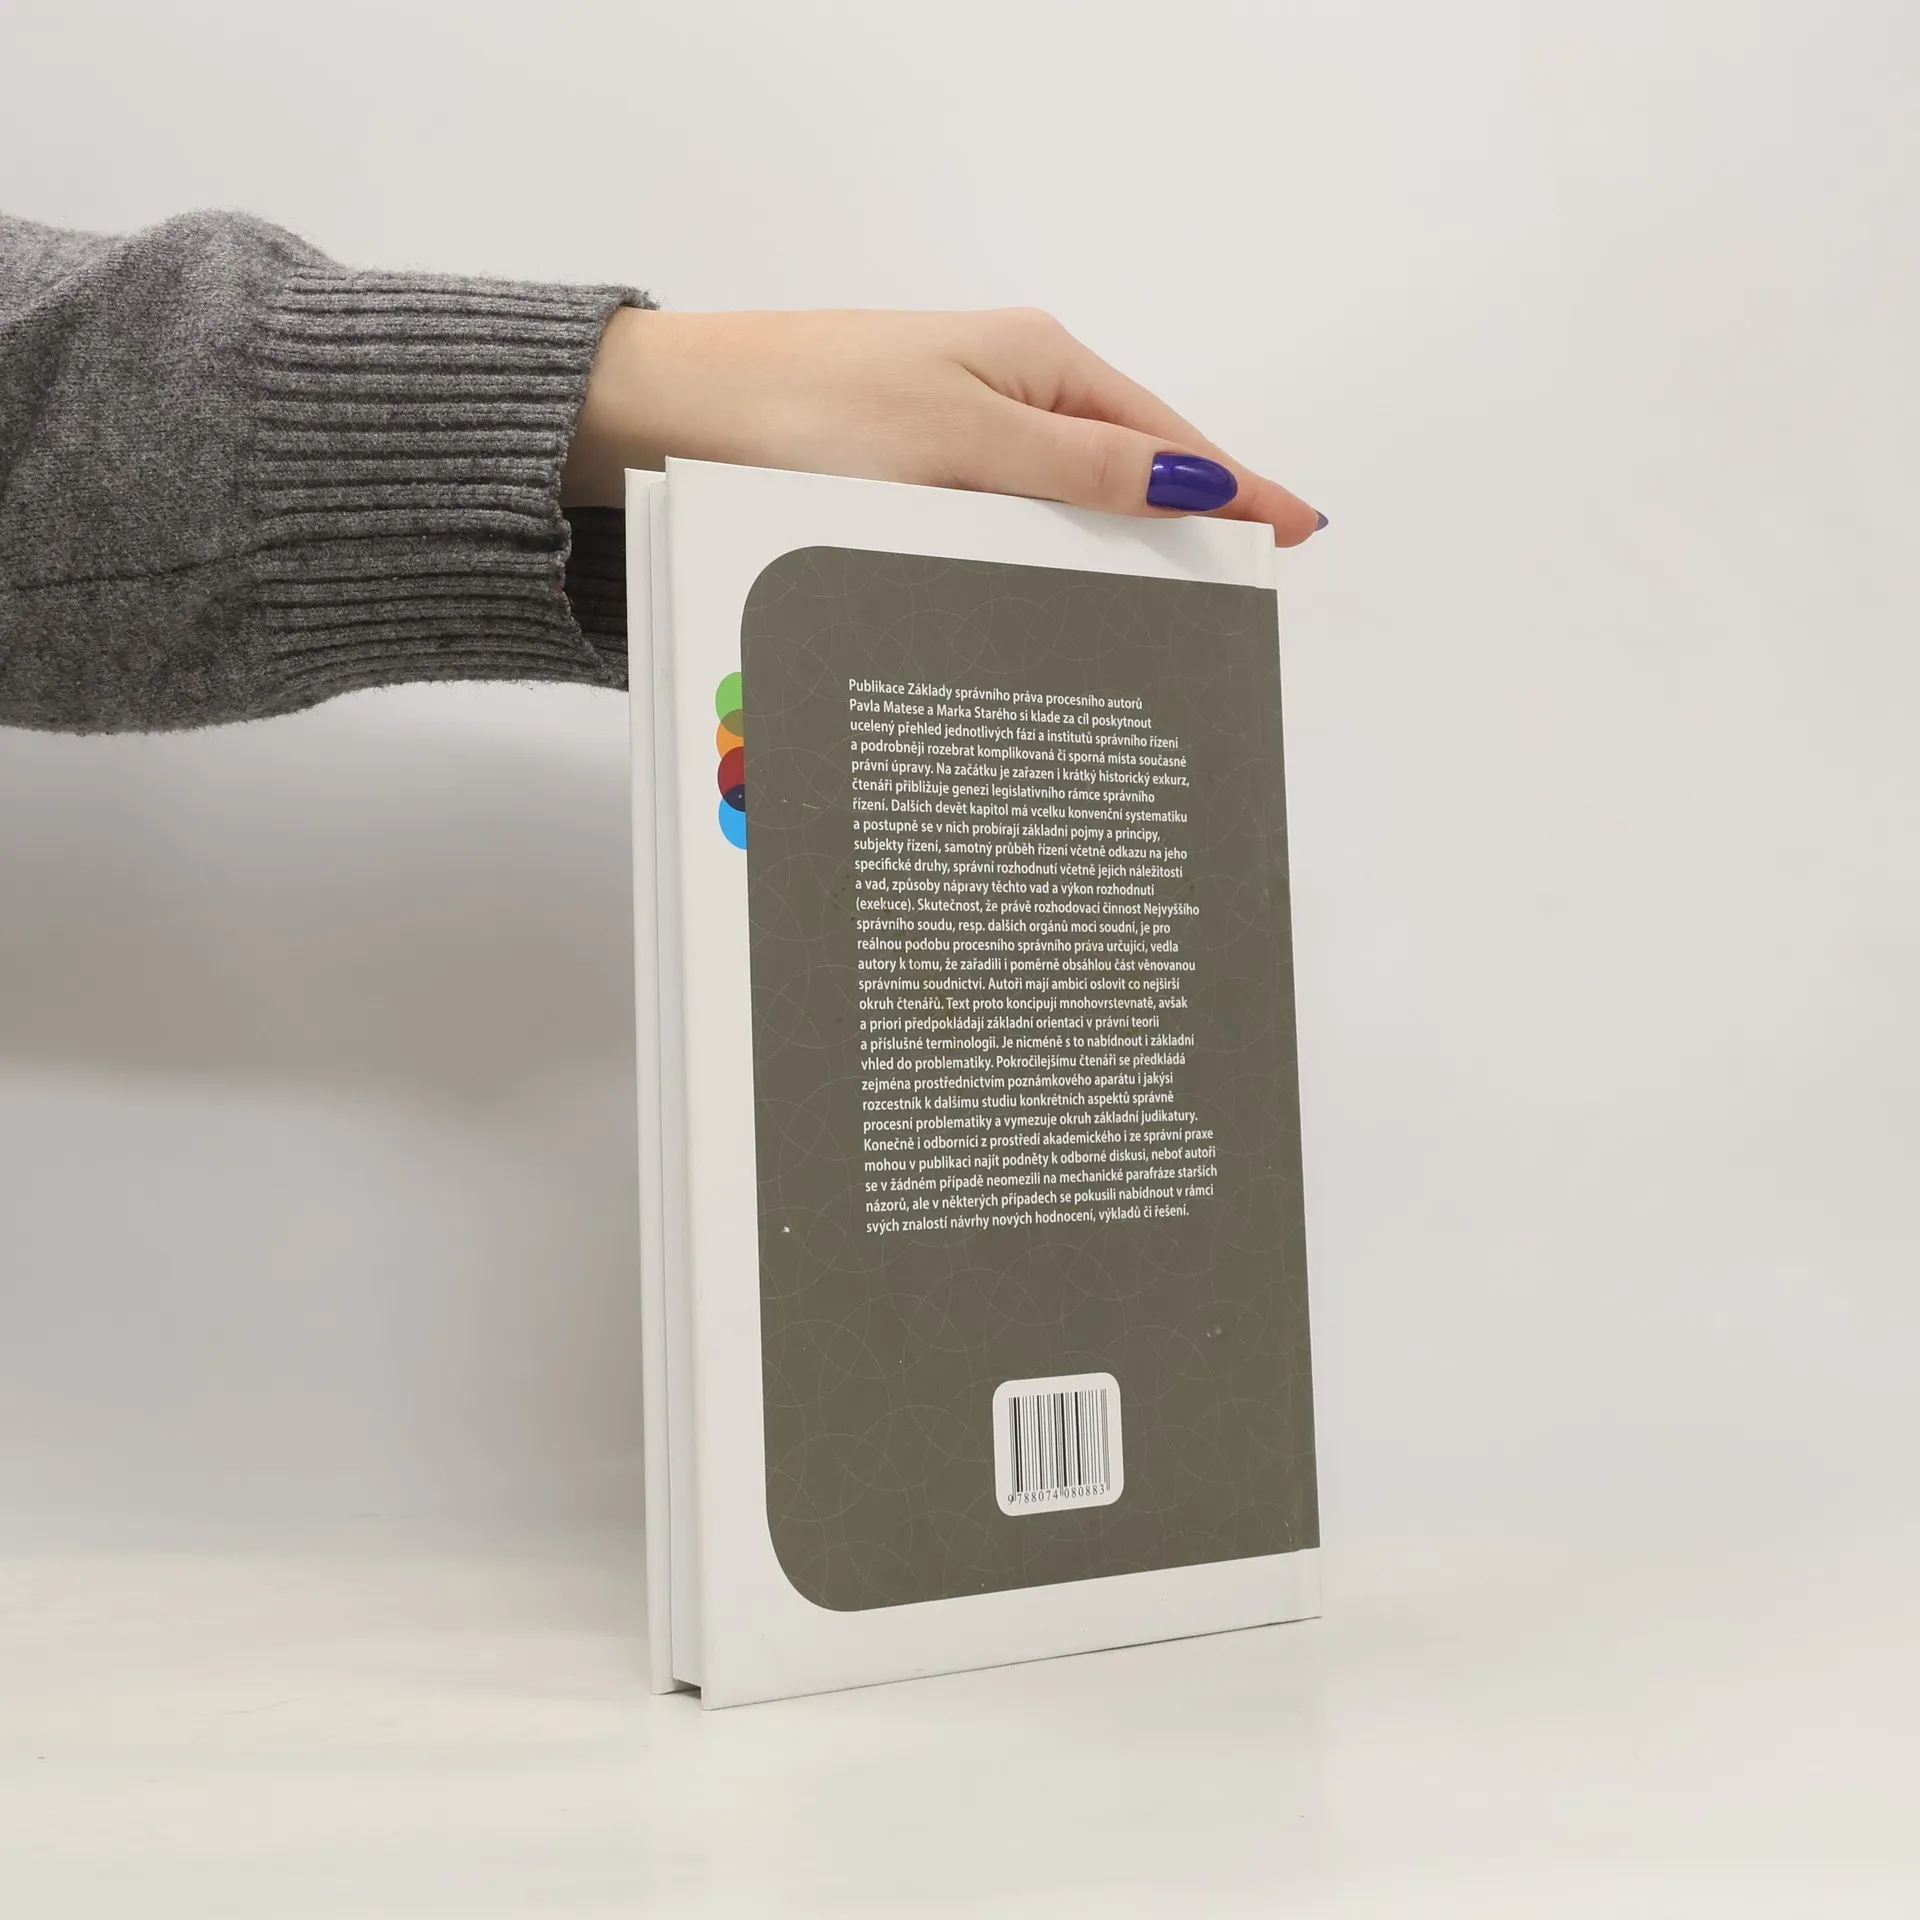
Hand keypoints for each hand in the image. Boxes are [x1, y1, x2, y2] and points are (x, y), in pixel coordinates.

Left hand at [560, 306, 1323, 543]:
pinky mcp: (912, 472)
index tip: (1300, 528)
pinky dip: (1041, 558)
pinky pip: (1006, 520)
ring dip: (1109, 552)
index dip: (1235, 485)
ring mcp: (958, 432)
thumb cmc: (807, 410)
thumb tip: (1197, 477)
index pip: (1166, 435)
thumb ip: (1084, 465)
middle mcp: (1005, 390)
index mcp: (1036, 362)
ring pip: (1063, 504)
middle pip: (1124, 468)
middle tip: (1239, 593)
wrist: (673, 414)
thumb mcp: (965, 441)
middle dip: (1182, 527)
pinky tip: (1053, 597)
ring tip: (1167, 613)